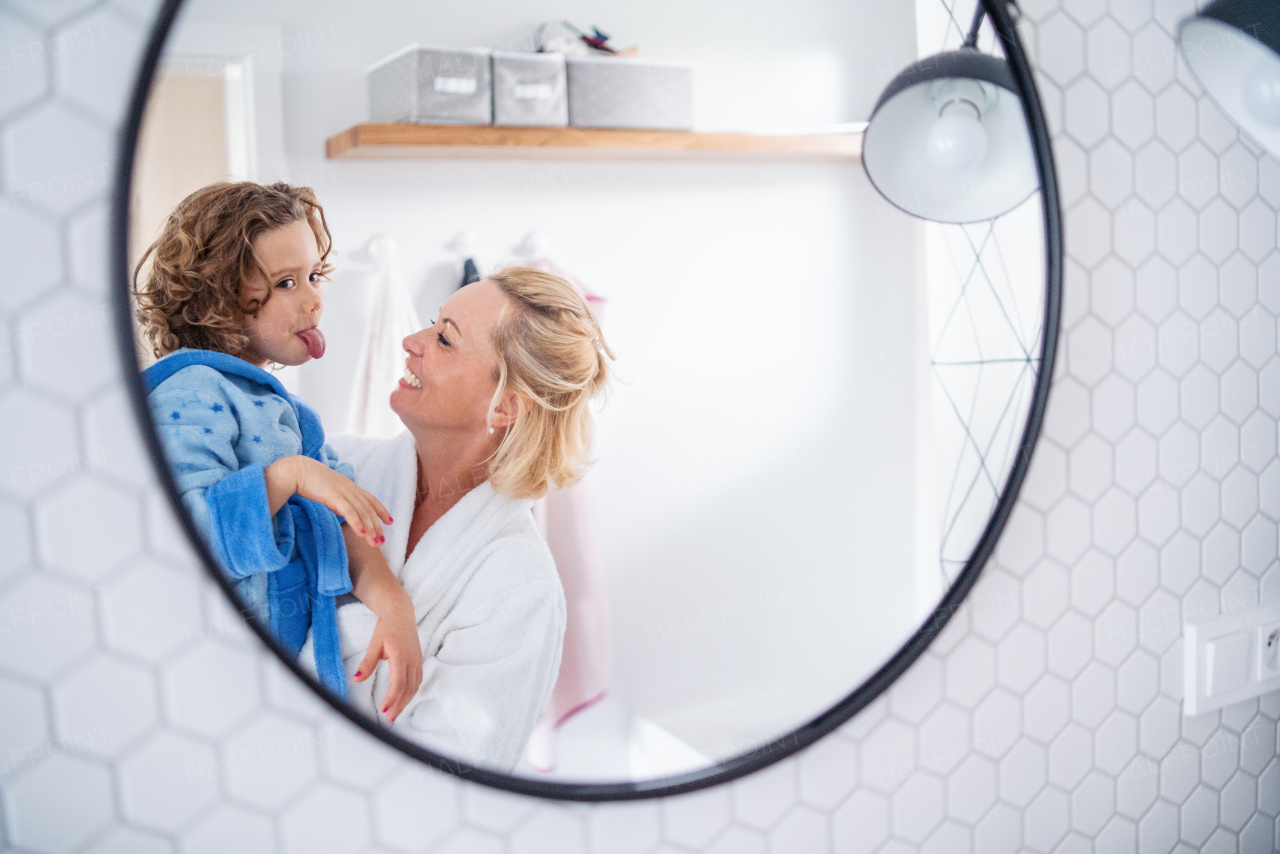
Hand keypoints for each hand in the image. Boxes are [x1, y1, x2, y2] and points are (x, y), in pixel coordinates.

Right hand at [266, 456, 390, 548]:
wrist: (298, 470)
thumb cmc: (310, 480)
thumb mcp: (330, 490)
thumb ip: (338, 500)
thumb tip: (342, 511)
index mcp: (350, 486)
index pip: (371, 499)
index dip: (381, 510)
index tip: (389, 522)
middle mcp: (351, 488)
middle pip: (368, 509)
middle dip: (376, 526)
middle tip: (381, 542)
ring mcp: (343, 492)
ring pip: (362, 512)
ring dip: (370, 529)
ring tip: (374, 543)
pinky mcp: (334, 496)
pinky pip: (349, 511)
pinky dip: (357, 523)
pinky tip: (361, 534)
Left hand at [353, 600, 422, 721]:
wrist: (401, 614)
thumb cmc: (387, 628)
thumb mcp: (374, 644)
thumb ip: (367, 663)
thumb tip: (356, 679)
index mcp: (401, 656)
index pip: (398, 683)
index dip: (392, 698)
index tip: (383, 709)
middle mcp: (412, 660)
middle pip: (408, 689)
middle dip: (399, 705)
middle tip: (388, 718)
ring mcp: (417, 661)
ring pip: (414, 686)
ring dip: (405, 701)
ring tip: (394, 713)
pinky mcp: (418, 661)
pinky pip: (417, 681)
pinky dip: (410, 692)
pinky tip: (403, 699)